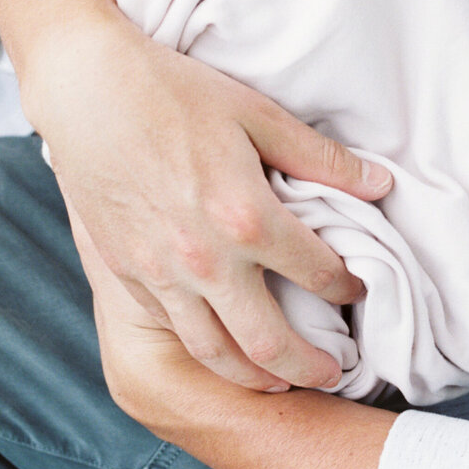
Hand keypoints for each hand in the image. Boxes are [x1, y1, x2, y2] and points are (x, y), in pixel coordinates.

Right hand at [36, 21, 391, 391]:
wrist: (88, 89)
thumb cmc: (173, 91)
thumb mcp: (255, 113)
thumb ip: (320, 157)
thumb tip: (381, 184)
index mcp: (246, 216)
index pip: (317, 273)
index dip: (346, 287)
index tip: (356, 289)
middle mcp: (206, 260)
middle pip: (271, 343)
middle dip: (312, 367)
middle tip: (335, 374)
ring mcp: (161, 273)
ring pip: (217, 354)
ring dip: (257, 377)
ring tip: (281, 380)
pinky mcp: (126, 273)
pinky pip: (172, 328)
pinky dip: (204, 350)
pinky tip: (220, 347)